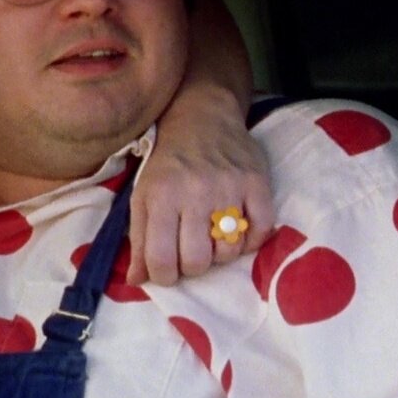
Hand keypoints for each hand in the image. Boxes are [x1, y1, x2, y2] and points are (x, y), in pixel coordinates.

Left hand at [130, 83, 274, 285]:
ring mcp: (229, 188)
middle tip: (191, 251)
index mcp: (161, 197)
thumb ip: (139, 240)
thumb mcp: (142, 197)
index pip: (162, 260)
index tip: (167, 269)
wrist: (201, 116)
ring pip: (229, 252)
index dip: (164, 276)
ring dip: (221, 253)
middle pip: (198, 261)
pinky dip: (250, 241)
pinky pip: (260, 232)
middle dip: (193, 266)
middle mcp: (195, 193)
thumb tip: (137, 281)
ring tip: (212, 236)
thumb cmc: (166, 163)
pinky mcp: (257, 183)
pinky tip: (238, 230)